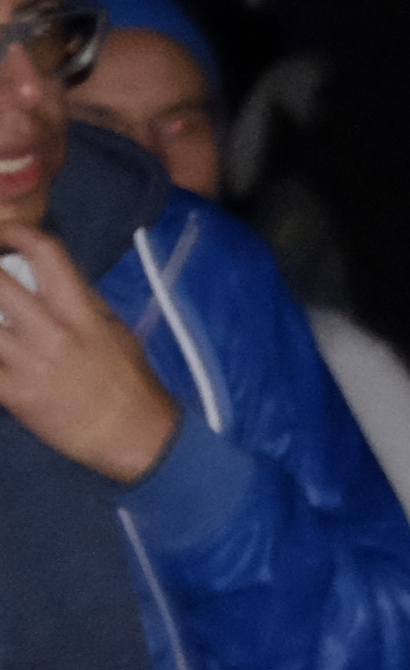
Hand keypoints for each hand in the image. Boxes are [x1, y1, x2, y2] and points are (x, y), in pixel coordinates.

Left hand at [0, 220, 181, 484]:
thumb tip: (51, 279)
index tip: (3, 232)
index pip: (46, 254)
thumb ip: (82, 303)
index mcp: (83, 311)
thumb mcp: (116, 331)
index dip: (16, 233)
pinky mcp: (14, 394)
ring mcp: (29, 363)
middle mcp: (53, 331)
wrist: (136, 437)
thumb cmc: (131, 383)